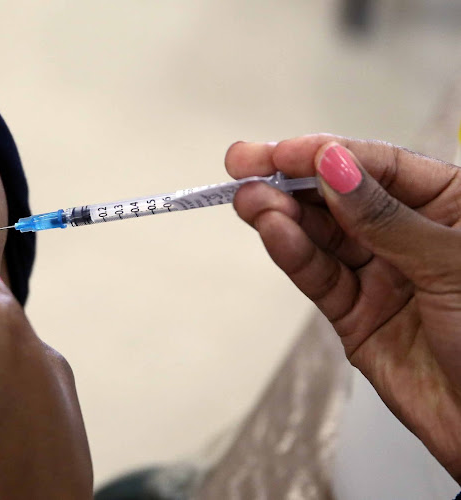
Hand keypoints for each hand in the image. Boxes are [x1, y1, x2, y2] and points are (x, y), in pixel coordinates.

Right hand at [226, 135, 460, 480]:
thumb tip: (336, 167)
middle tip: (246, 166)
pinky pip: (319, 277)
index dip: (328, 154)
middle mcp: (411, 237)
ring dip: (283, 215)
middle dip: (291, 180)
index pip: (380, 167)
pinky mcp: (355, 315)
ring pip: (322, 236)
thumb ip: (386, 217)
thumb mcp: (453, 265)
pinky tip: (273, 232)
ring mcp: (381, 276)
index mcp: (452, 207)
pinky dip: (293, 254)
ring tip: (252, 201)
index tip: (285, 151)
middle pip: (340, 197)